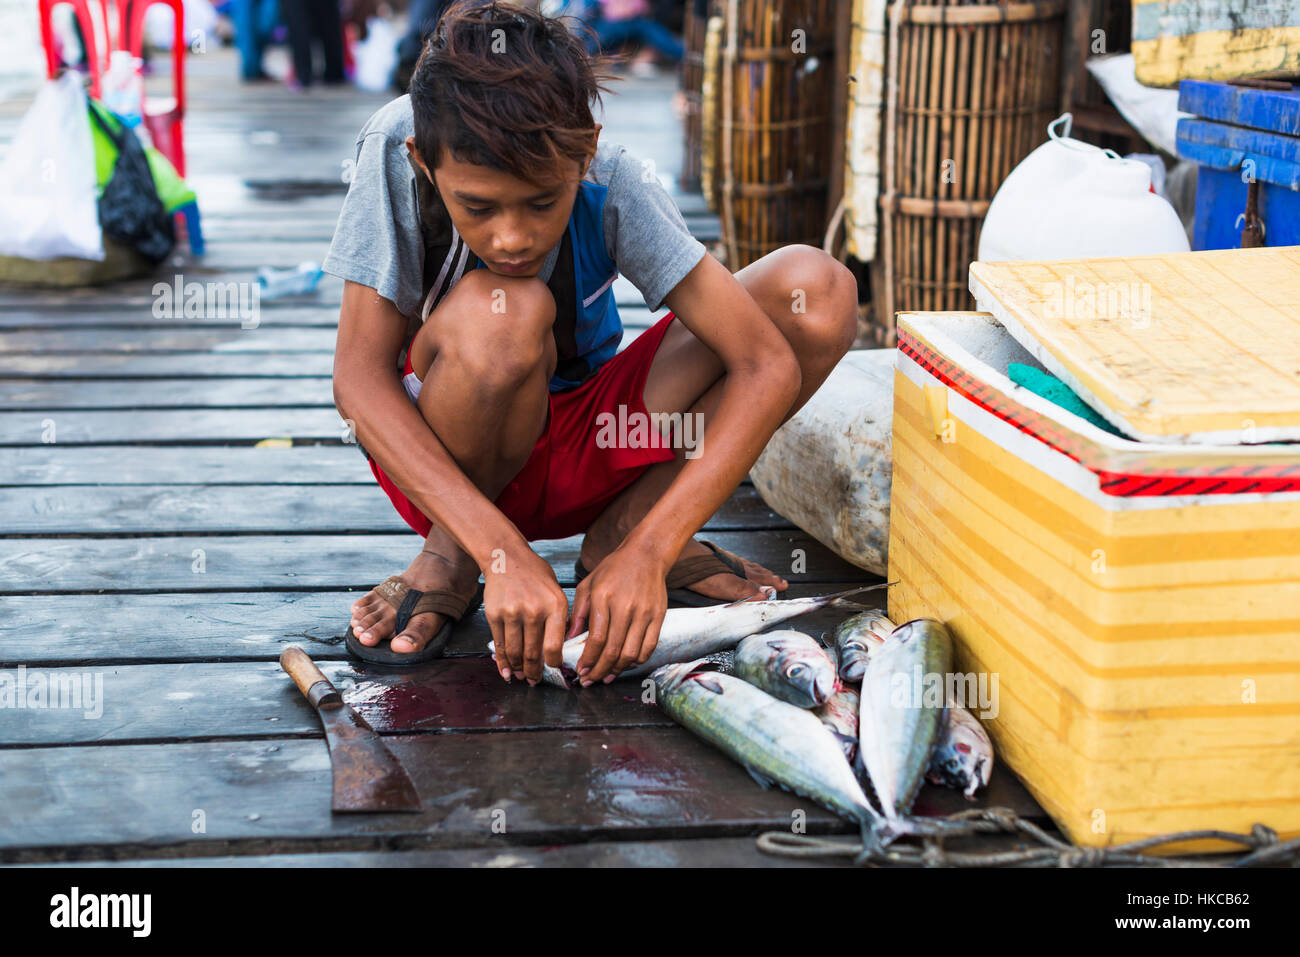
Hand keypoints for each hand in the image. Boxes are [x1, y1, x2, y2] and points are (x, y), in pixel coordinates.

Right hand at [483, 544, 568, 684]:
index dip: (553, 664)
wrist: (508, 558)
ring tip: (522, 676)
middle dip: (535, 672)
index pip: (554, 646)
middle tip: (535, 680)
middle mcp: (534, 610)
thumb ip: (560, 618)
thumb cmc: (535, 576)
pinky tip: (506, 670)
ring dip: (519, 669)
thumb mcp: (556, 592)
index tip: (554, 669)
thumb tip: (560, 650)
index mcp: (556, 605)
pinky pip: (500, 644)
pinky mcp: (495, 614)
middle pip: (533, 653)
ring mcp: (513, 613)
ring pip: (515, 652)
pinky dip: (502, 661)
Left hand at [567, 546, 667, 686]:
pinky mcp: (658, 617)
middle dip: (599, 671)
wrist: (645, 555)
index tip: (581, 671)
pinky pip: (648, 647)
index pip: (596, 639)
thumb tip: (568, 640)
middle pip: (613, 650)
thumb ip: (578, 613)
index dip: (588, 660)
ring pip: (631, 653)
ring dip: (617, 670)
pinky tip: (625, 664)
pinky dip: (636, 661)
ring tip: (606, 676)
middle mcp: (625, 607)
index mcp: (604, 598)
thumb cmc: (613, 569)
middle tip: (590, 680)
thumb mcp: (588, 585)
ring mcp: (644, 613)